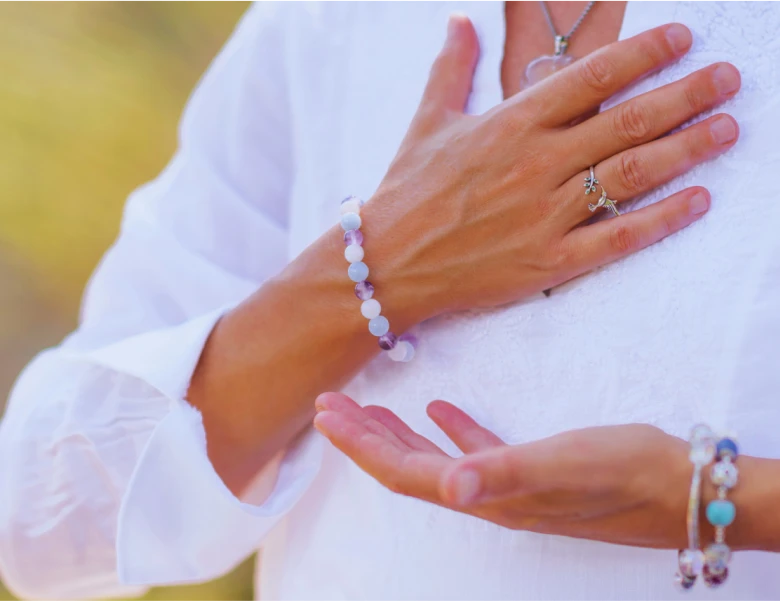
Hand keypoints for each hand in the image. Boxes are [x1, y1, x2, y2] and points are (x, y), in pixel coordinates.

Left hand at [313, 392, 691, 548]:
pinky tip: (439, 410)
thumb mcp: (563, 466)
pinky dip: (450, 430)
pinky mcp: (530, 468)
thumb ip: (504, 475)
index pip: (403, 473)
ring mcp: (506, 483)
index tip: (326, 414)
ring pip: (435, 460)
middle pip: (407, 468)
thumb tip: (450, 488)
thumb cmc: (622, 473)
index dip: (361, 446)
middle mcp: (485, 494)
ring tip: (367, 411)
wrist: (677, 486)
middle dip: (364, 438)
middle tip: (329, 406)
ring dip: (397, 435)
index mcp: (482, 494)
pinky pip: (475, 448)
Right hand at [363, 17, 739, 325]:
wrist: (388, 263)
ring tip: (728, 130)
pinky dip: (662, 219)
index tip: (685, 39)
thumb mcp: (428, 122)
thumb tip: (460, 21)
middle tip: (731, 80)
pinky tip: (698, 201)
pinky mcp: (549, 260)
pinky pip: (618, 237)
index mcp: (511, 122)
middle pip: (628, 120)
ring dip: (688, 149)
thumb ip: (452, 68)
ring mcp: (546, 213)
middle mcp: (536, 162)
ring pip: (632, 173)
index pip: (593, 76)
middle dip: (688, 95)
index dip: (646, 52)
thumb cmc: (406, 191)